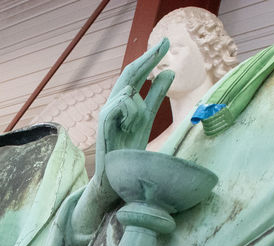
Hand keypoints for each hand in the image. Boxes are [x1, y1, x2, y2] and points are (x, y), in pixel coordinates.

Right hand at [97, 38, 174, 159]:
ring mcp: (106, 110)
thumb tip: (168, 72)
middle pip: (129, 73)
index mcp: (124, 100)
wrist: (117, 174)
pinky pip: (123, 103)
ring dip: (138, 107)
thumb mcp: (148, 117)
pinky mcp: (104, 120)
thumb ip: (156, 95)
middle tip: (164, 44)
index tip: (166, 42)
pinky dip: (131, 113)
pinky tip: (128, 128)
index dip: (151, 58)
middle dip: (148, 58)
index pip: (137, 73)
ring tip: (134, 126)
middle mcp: (113, 102)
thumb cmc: (130, 148)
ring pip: (129, 91)